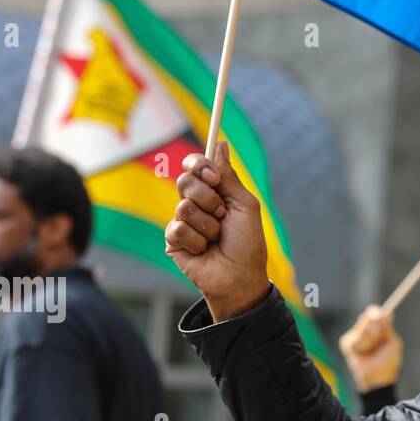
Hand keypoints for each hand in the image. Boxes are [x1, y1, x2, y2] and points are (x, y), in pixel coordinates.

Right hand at [166, 141, 270, 321]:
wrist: (240, 275)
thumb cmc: (247, 242)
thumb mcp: (244, 205)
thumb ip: (228, 177)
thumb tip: (221, 145)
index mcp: (213, 191)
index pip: (194, 166)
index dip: (199, 164)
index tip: (213, 176)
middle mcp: (195, 203)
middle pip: (184, 181)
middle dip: (207, 197)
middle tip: (221, 213)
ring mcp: (182, 221)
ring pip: (183, 206)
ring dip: (207, 224)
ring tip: (217, 237)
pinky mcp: (172, 240)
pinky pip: (177, 229)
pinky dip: (197, 240)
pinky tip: (204, 250)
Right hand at [339, 305, 403, 391]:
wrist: (378, 378)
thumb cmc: (388, 362)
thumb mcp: (393, 343)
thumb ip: (388, 329)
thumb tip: (387, 314)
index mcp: (379, 329)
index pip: (375, 314)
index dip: (377, 312)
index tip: (382, 313)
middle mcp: (367, 330)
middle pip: (367, 316)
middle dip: (374, 325)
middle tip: (379, 334)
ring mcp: (357, 336)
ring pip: (361, 327)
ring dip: (369, 338)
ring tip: (372, 350)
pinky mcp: (347, 344)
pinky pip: (353, 338)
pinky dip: (360, 345)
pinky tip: (362, 353)